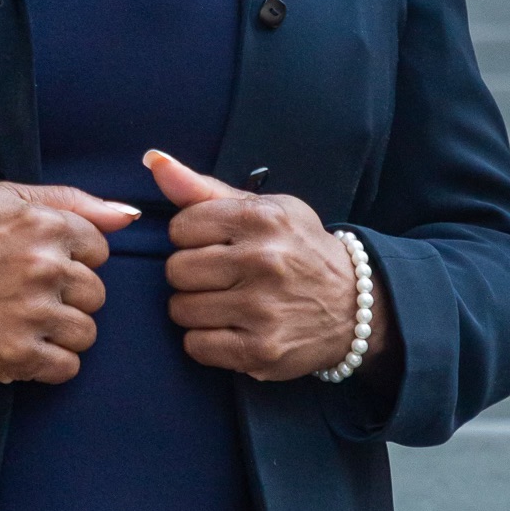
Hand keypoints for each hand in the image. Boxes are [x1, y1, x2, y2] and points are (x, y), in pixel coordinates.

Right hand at [0, 182, 137, 384]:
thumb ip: (71, 201)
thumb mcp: (4, 198)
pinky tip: (25, 347)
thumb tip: (126, 216)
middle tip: (29, 295)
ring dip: (62, 331)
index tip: (40, 265)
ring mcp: (32, 314)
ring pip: (87, 332)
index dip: (72, 259)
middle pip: (96, 294)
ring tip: (27, 322)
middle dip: (69, 296)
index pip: (99, 250)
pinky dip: (51, 363)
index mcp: (46, 226)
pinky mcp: (16, 355)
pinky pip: (67, 367)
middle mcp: (45, 269)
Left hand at [145, 150, 387, 381]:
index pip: (180, 227)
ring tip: (224, 302)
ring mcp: (263, 309)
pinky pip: (197, 346)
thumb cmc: (297, 249)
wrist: (356, 305)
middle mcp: (263, 261)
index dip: (190, 238)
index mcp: (261, 218)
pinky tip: (230, 328)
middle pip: (176, 269)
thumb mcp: (263, 208)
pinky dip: (206, 340)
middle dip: (190, 274)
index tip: (213, 244)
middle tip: (218, 276)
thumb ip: (203, 188)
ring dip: (195, 309)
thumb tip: (153, 160)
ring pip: (181, 309)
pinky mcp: (261, 350)